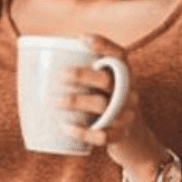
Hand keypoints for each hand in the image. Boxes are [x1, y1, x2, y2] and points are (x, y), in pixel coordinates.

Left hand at [57, 34, 160, 170]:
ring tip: (53, 101)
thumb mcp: (109, 91)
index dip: (104, 45)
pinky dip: (82, 132)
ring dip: (75, 101)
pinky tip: (65, 127)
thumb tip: (43, 69)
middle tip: (59, 75)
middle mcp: (129, 93)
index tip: (81, 38)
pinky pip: (102, 135)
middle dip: (82, 75)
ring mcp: (127, 115)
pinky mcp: (121, 136)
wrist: (138, 143)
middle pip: (108, 80)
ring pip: (102, 105)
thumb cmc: (112, 110)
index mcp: (125, 78)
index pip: (120, 56)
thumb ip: (89, 80)